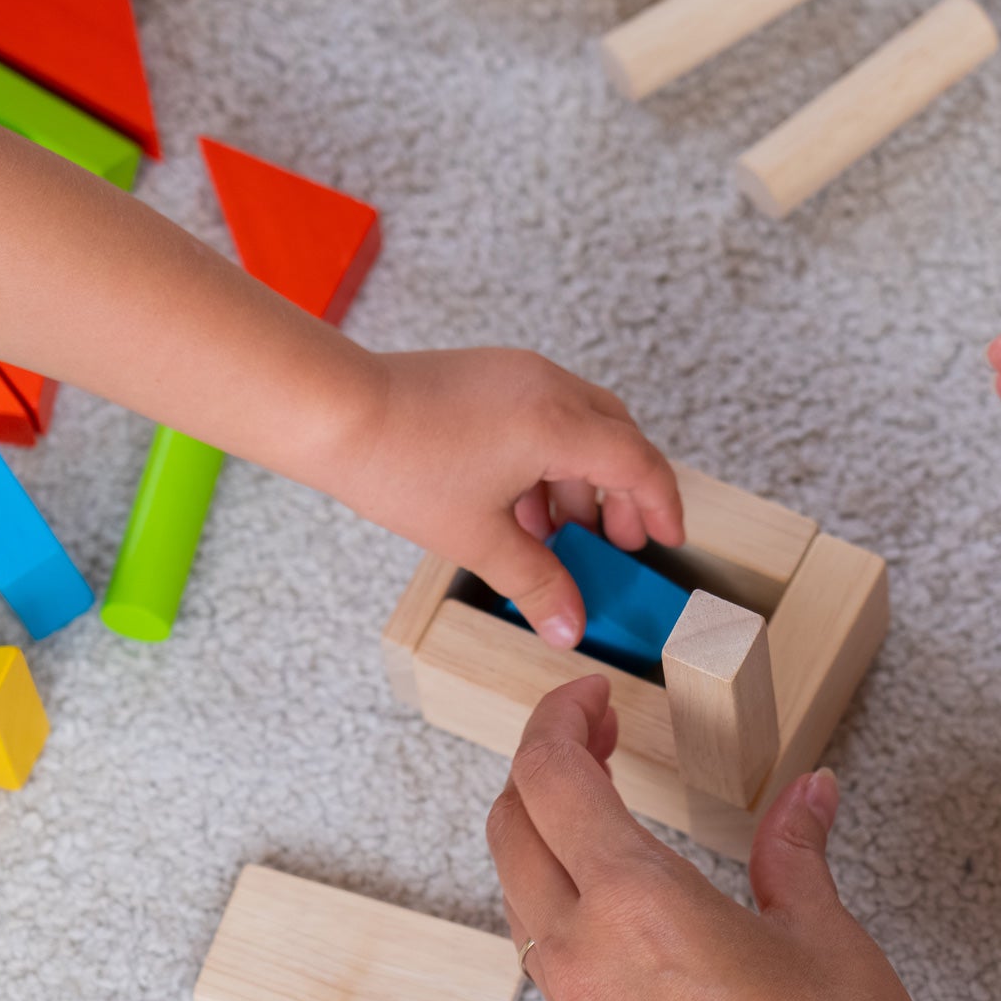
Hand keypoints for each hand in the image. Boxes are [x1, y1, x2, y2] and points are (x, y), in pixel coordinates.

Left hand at [331, 349, 685, 648]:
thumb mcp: (477, 537)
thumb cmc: (399, 461)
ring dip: (582, 478)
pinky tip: (521, 505)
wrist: (333, 410)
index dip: (660, 505)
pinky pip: (544, 413)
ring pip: (580, 424)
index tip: (667, 538)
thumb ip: (535, 582)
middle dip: (624, 493)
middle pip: (617, 437)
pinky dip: (549, 458)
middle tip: (619, 541)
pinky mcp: (490, 374)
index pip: (638, 463)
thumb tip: (569, 626)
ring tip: (560, 534)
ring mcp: (518, 374)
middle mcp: (548, 387)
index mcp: (558, 423)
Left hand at [486, 678, 1000, 1000]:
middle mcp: (586, 960)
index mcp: (637, 907)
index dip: (558, 720)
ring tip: (609, 806)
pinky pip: (551, 956)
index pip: (550, 780)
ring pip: (523, 896)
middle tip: (597, 735)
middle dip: (542, 768)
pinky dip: (567, 901)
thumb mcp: (825, 931)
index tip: (592, 697)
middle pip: (511, 830)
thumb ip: (793, 850)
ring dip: (547, 836)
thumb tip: (805, 798)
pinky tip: (628, 893)